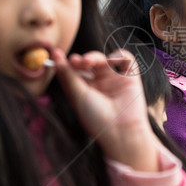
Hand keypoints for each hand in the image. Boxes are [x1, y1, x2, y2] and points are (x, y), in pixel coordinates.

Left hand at [53, 48, 158, 171]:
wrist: (120, 130)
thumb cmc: (97, 118)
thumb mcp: (77, 95)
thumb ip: (68, 75)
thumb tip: (56, 57)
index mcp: (85, 90)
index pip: (74, 71)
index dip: (66, 63)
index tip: (57, 54)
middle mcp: (99, 84)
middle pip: (88, 63)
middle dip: (80, 60)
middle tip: (75, 61)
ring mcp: (114, 79)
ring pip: (103, 59)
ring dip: (94, 56)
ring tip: (88, 62)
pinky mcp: (129, 76)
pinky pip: (125, 58)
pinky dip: (118, 55)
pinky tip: (110, 61)